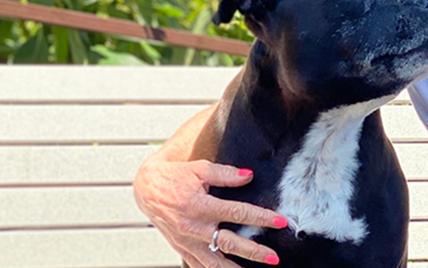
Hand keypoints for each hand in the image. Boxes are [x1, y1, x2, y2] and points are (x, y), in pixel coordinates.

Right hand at [133, 155, 287, 266]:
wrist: (147, 189)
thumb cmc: (175, 176)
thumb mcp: (200, 168)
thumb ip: (225, 174)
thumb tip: (248, 176)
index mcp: (200, 206)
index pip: (237, 213)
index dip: (260, 217)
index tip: (280, 221)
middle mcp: (194, 228)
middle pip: (229, 243)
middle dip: (254, 251)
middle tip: (273, 257)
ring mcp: (187, 241)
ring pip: (214, 262)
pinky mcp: (182, 248)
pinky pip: (199, 266)